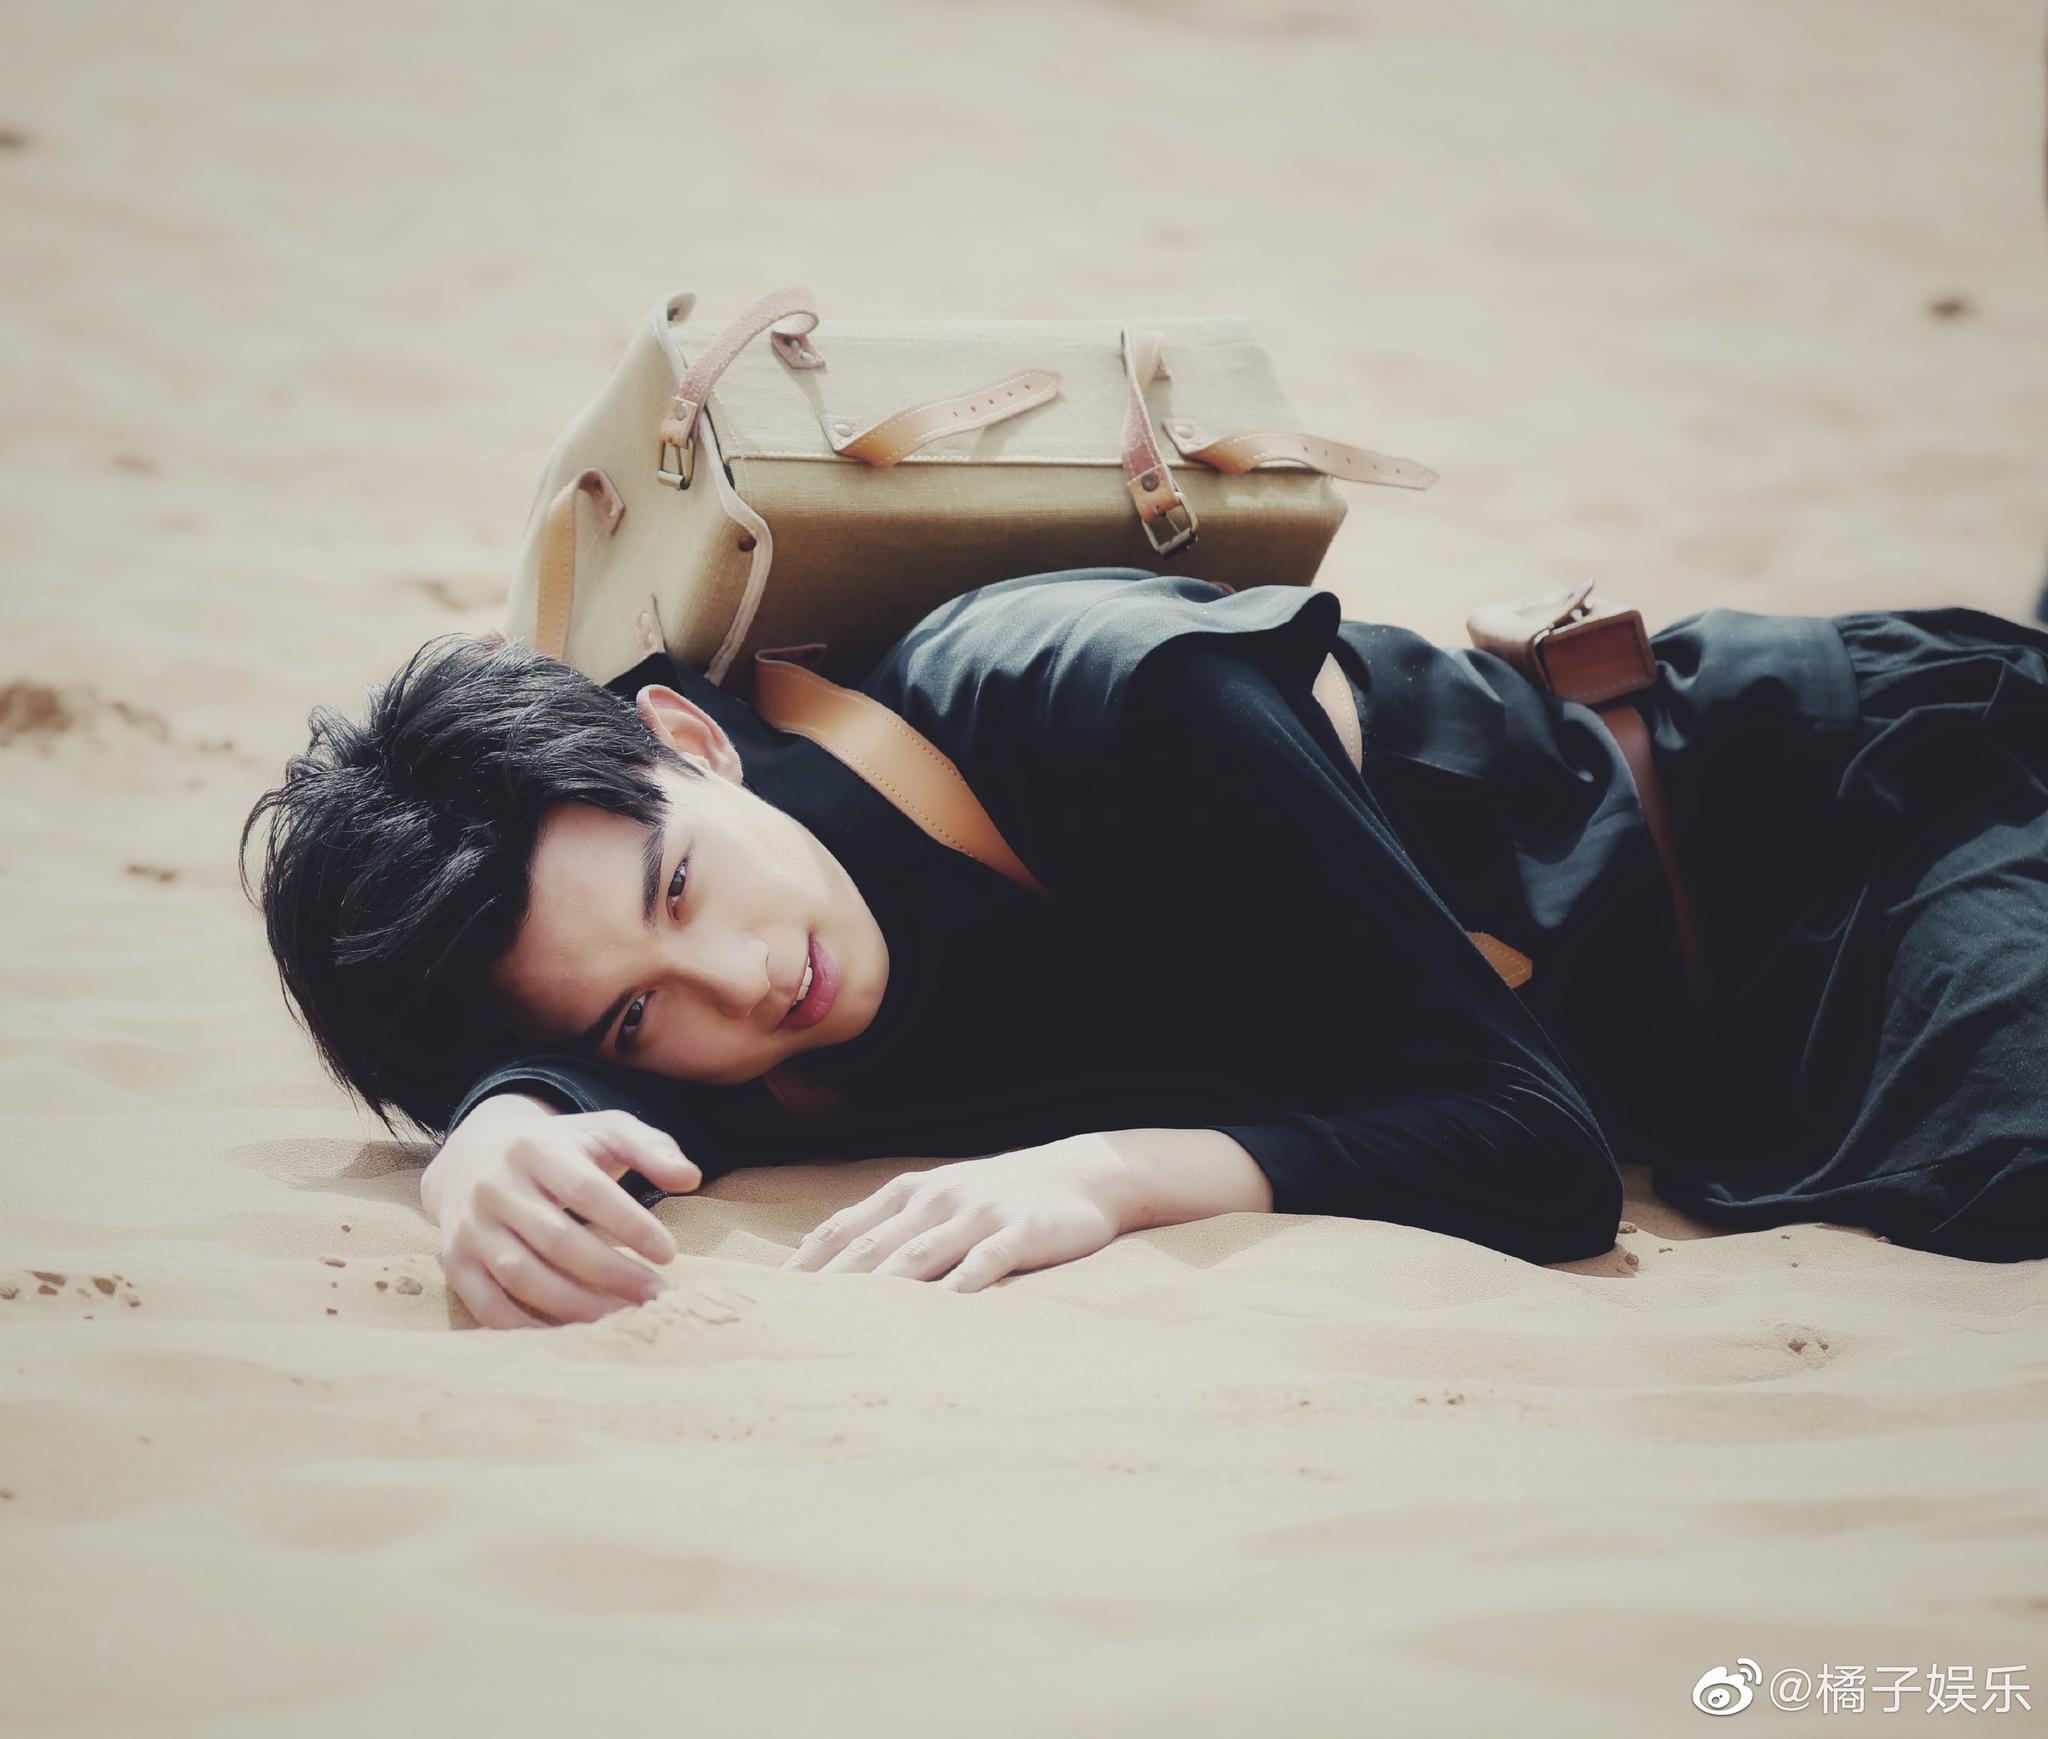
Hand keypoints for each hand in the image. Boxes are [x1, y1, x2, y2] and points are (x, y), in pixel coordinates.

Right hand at [422, 1095, 701, 1329]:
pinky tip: (570, 1335)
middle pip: (557, 1239)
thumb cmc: (558, 1147)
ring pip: (522, 1275)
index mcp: (535, 1147)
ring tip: (620, 1319)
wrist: (472, 1154)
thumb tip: (690, 1178)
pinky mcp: (454, 1261)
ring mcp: (469, 1225)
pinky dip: (526, 1327)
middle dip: (612, 1273)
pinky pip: (487, 1305)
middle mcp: (494, 1185)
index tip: (669, 1253)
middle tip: (656, 1296)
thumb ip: (651, 1148)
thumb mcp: (604, 1131)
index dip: (628, 1223)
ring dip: (575, 1305)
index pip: (586, 1189)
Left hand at [778, 1133, 1144, 1291]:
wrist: (1086, 1171)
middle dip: (826, 1285)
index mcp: (910, 1192)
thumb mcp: (944, 1198)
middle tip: (787, 1323)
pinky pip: (983, 1263)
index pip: (843, 1228)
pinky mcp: (1020, 1231)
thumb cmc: (1003, 1194)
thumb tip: (834, 1264)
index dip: (804, 1263)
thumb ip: (895, 1226)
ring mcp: (977, 1214)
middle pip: (870, 1247)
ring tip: (843, 1326)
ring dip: (879, 1290)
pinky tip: (939, 1315)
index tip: (767, 1298)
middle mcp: (936, 1199)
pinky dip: (959, 1287)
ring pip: (918, 1256)